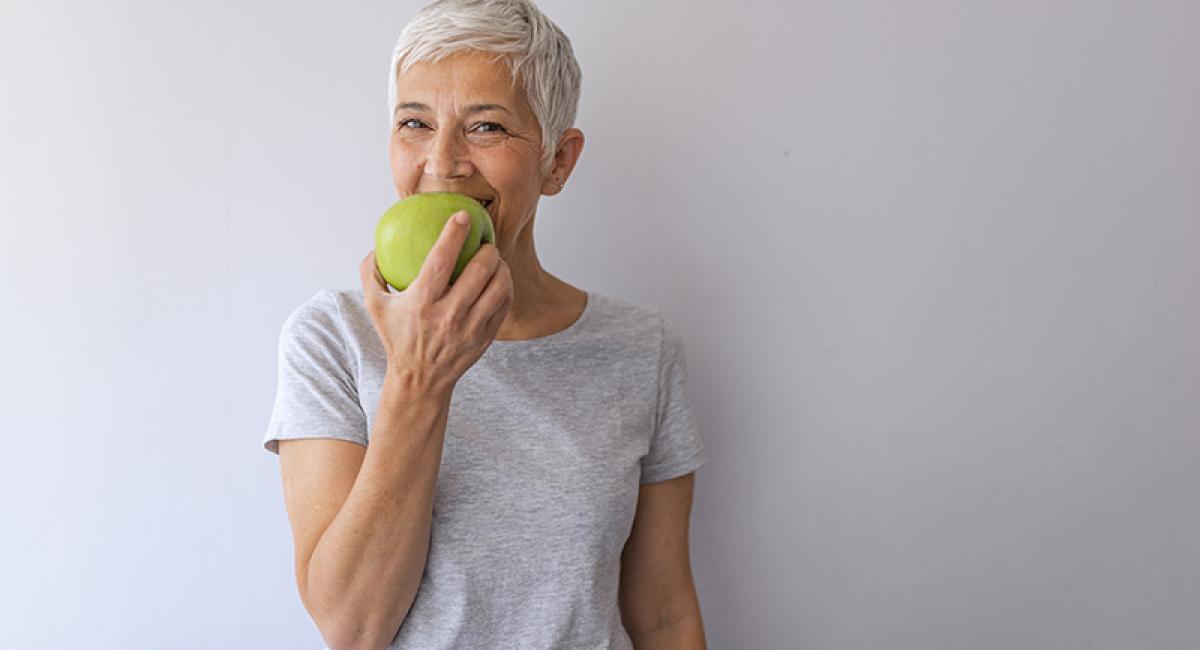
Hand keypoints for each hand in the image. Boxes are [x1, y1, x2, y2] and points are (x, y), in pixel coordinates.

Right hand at [359, 211, 512, 395]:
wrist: (420, 380)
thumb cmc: (398, 337)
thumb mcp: (375, 307)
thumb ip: (371, 273)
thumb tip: (375, 245)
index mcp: (421, 302)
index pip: (442, 259)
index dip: (455, 233)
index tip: (463, 216)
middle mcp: (448, 315)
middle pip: (479, 270)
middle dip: (487, 248)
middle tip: (484, 241)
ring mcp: (470, 328)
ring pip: (498, 287)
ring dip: (500, 266)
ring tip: (494, 259)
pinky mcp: (485, 337)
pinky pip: (504, 304)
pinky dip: (505, 287)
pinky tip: (499, 279)